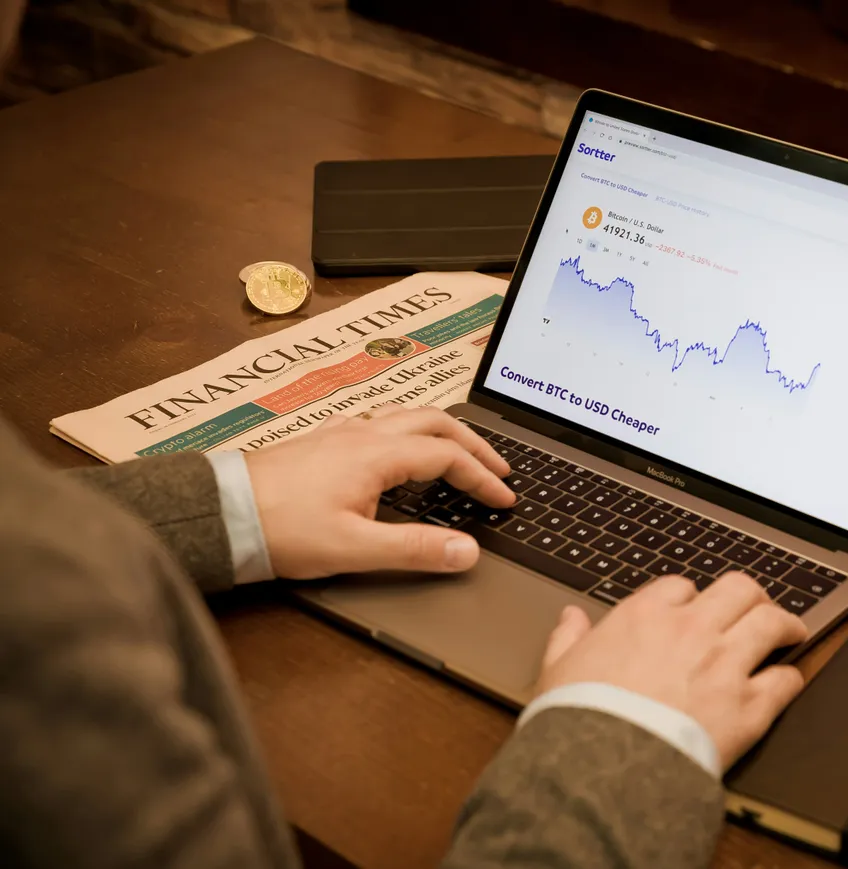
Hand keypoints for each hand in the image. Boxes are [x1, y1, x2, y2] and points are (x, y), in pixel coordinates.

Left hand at [244, 406, 513, 578]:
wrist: (219, 513)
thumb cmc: (278, 530)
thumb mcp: (354, 549)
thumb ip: (415, 550)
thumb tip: (467, 551)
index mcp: (377, 455)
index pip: (449, 456)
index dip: (483, 477)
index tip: (504, 499)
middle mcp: (363, 434)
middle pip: (435, 421)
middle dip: (474, 444)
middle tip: (498, 468)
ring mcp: (341, 433)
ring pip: (407, 416)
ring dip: (443, 431)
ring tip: (461, 453)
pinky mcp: (322, 442)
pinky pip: (380, 422)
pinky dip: (409, 432)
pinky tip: (400, 452)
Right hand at [537, 572, 808, 767]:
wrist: (605, 769)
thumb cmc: (578, 720)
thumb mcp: (558, 670)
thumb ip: (568, 638)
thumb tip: (570, 617)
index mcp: (645, 616)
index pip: (681, 587)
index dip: (691, 597)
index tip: (694, 609)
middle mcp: (692, 630)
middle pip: (739, 590)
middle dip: (751, 596)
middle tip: (756, 607)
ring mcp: (725, 666)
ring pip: (772, 623)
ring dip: (785, 624)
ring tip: (791, 631)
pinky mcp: (749, 707)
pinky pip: (784, 681)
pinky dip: (790, 678)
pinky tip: (788, 681)